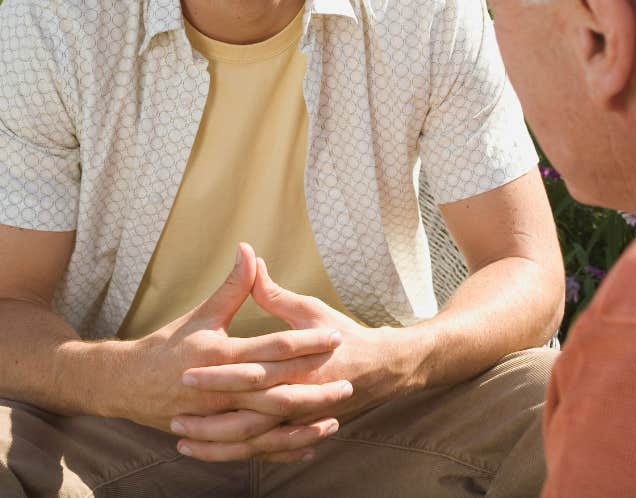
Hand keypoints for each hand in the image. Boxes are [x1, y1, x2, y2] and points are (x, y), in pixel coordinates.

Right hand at [117, 243, 351, 459]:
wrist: (127, 384)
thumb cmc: (168, 345)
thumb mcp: (203, 313)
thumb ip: (234, 286)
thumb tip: (248, 249)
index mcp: (221, 356)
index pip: (272, 348)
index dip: (305, 342)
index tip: (334, 336)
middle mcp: (221, 390)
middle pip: (276, 393)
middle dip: (314, 390)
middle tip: (347, 383)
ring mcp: (217, 418)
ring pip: (267, 428)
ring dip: (302, 427)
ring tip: (334, 420)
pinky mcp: (215, 435)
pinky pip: (254, 449)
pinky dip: (280, 449)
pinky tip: (307, 447)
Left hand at [170, 258, 421, 460]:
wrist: (381, 368)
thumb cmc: (343, 335)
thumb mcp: (311, 310)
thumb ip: (275, 294)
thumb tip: (250, 259)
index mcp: (301, 364)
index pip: (253, 372)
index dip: (219, 375)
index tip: (186, 373)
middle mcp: (300, 396)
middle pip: (248, 414)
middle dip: (210, 419)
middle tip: (175, 416)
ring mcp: (300, 420)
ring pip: (253, 441)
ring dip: (217, 444)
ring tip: (182, 441)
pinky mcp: (300, 432)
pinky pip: (265, 451)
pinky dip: (238, 455)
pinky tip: (211, 454)